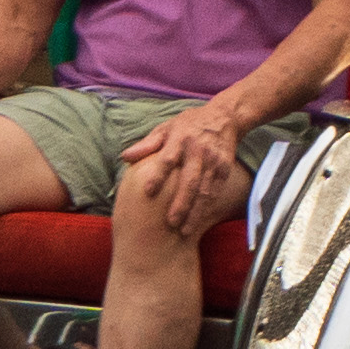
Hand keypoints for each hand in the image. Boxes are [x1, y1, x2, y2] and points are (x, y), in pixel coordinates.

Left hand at [121, 104, 246, 220]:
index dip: (158, 175)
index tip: (148, 192)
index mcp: (180, 140)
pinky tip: (198, 221)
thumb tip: (125, 157)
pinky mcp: (224, 168)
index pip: (167, 159)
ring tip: (185, 231)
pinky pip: (216, 190)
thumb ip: (147, 144)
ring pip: (205, 190)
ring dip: (195, 212)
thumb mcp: (166, 128)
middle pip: (190, 180)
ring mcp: (213, 161)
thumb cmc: (188, 125)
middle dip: (181, 203)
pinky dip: (208, 207)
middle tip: (171, 223)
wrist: (224, 117)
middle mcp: (197, 151)